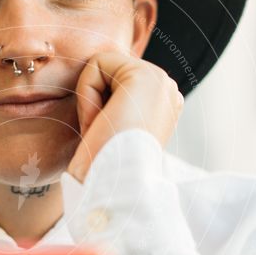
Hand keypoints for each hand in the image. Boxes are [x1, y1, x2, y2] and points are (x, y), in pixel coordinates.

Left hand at [67, 49, 184, 183]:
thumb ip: (113, 106)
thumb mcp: (111, 133)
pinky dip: (87, 93)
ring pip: (101, 66)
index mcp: (163, 105)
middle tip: (103, 135)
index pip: (113, 82)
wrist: (114, 189)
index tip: (105, 137)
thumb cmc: (104, 172)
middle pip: (107, 70)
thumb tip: (100, 95)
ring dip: (90, 100)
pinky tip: (100, 120)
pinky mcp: (144, 76)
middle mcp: (168, 91)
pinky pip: (97, 65)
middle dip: (94, 101)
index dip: (98, 108)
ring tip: (104, 129)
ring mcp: (161, 81)